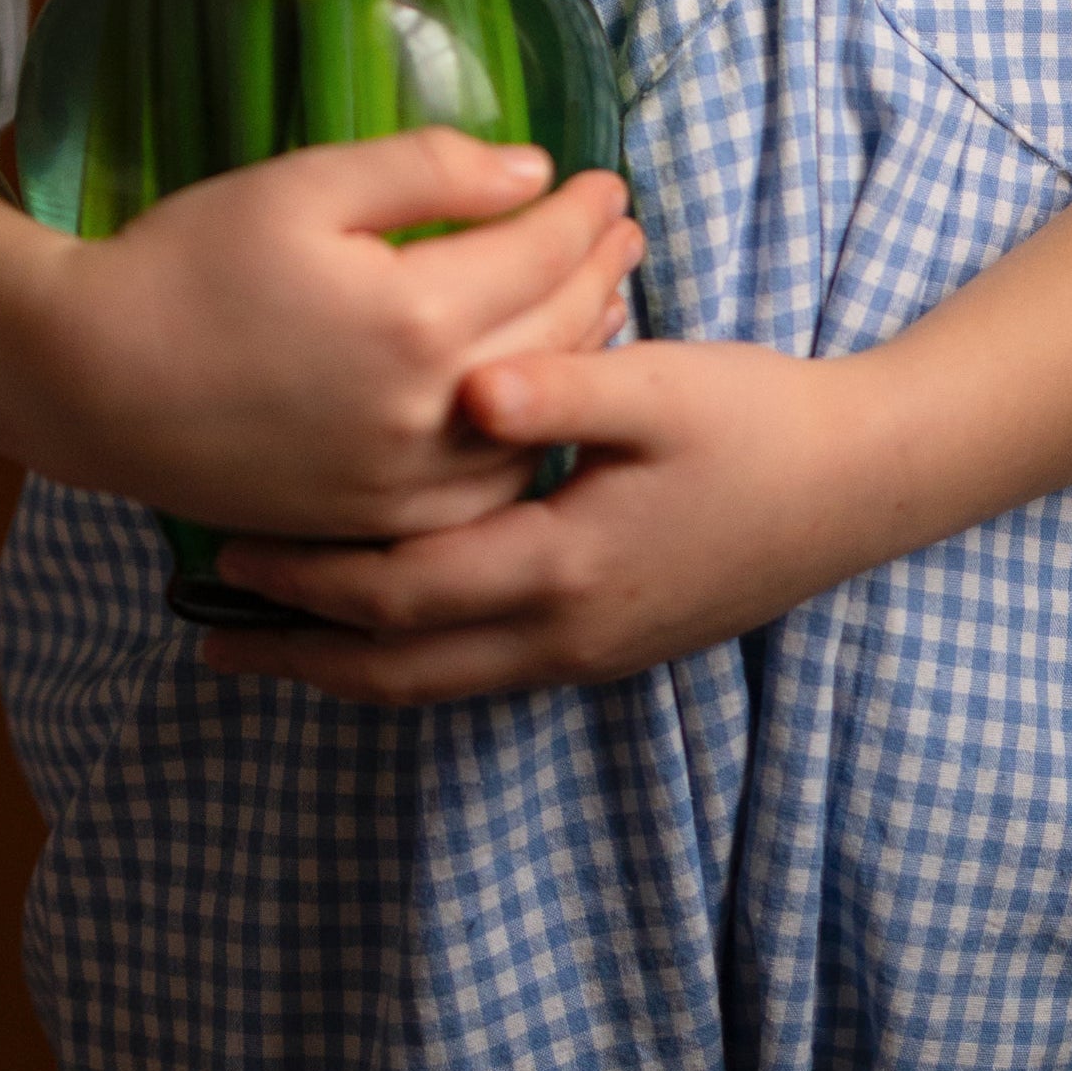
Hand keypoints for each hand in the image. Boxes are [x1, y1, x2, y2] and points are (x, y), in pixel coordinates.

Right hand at [18, 129, 643, 539]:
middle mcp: (428, 413)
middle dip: (600, 272)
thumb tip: (532, 171)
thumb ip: (430, 170)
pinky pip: (486, 490)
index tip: (604, 179)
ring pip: (536, 419)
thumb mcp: (306, 184)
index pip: (542, 253)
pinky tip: (533, 400)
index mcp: (417, 317)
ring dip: (582, 352)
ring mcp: (403, 482)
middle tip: (623, 230)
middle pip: (556, 334)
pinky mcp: (372, 518)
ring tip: (600, 300)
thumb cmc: (190, 263)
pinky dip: (529, 438)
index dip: (582, 210)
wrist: (91, 380)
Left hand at [197, 336, 889, 702]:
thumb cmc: (758, 420)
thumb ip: (563, 386)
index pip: (402, 592)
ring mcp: (587, 653)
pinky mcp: (606, 645)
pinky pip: (479, 673)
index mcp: (563, 567)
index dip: (310, 578)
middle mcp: (563, 634)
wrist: (859, 485)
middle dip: (302, 652)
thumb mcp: (664, 385)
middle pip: (401, 670)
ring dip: (350, 668)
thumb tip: (467, 387)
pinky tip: (385, 629)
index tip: (226, 553)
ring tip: (274, 645)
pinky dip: (412, 659)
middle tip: (212, 636)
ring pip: (438, 685)